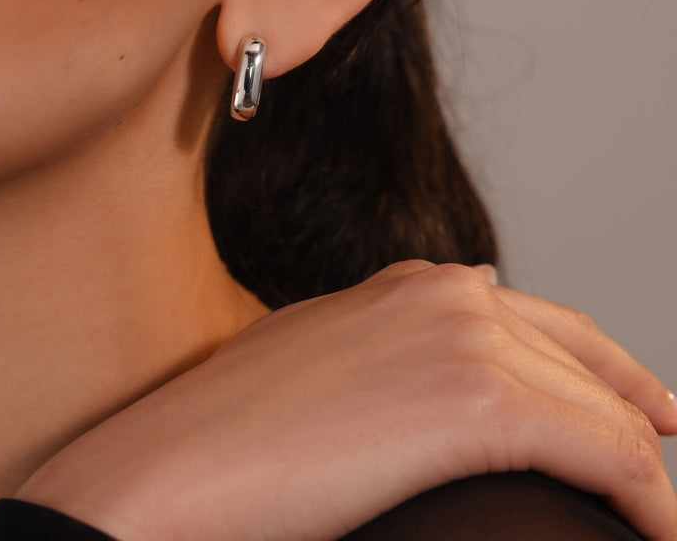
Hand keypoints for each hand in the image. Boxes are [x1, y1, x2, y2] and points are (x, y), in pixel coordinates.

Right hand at [15, 261, 676, 540]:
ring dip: (642, 470)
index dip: (597, 367)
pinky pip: (609, 455)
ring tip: (654, 523)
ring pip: (604, 409)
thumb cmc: (229, 436)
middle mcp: (443, 292)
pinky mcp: (476, 400)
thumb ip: (383, 355)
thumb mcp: (315, 366)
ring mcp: (461, 337)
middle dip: (634, 409)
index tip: (637, 414)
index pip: (533, 318)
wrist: (173, 468)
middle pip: (582, 356)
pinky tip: (653, 535)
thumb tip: (438, 376)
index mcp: (406, 285)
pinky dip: (645, 502)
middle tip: (662, 461)